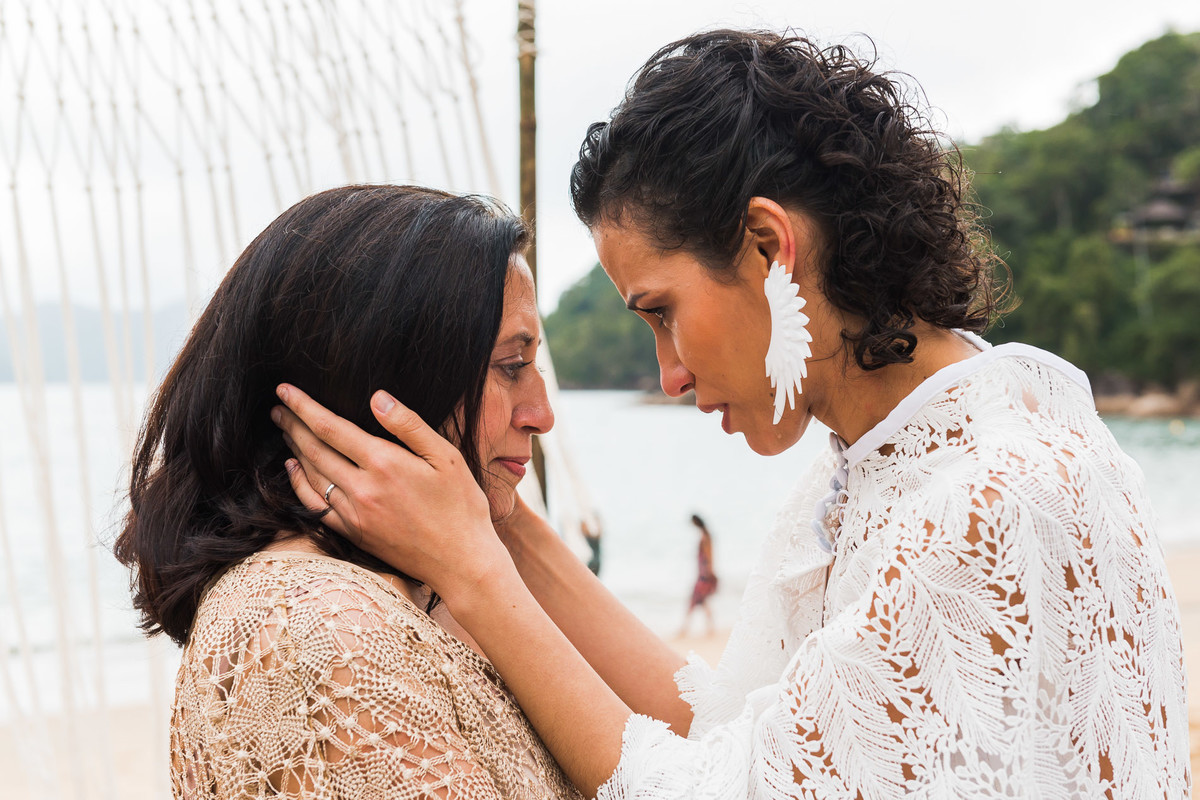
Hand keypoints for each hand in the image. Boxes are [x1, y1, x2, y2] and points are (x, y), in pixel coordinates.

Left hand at [271, 383, 508, 598]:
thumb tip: (377, 397)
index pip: (331, 427)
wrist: (461, 562)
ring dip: (293, 450)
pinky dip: (298, 484)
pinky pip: (314, 506)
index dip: (303, 406)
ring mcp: (354, 514)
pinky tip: (293, 470)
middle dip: (292, 424)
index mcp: (384, 463)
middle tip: (277, 407)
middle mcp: (362, 488)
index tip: (284, 389)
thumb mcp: (446, 457)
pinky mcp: (354, 534)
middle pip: (313, 449)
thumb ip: (409, 425)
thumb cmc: (461, 506)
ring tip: (284, 430)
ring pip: (310, 475)